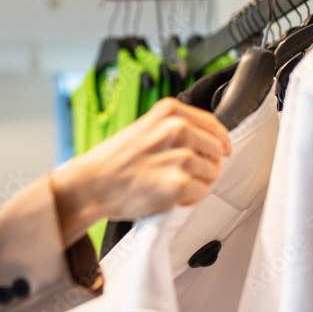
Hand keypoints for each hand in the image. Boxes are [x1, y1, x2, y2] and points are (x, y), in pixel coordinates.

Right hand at [50, 97, 231, 245]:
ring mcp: (179, 156)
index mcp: (168, 112)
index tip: (221, 149)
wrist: (91, 185)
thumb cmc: (112, 162)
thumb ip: (172, 130)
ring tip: (174, 186)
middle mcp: (176, 129)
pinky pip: (202, 193)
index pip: (211, 123)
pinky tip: (172, 198)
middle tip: (185, 174)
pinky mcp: (179, 183)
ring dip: (198, 183)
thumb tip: (204, 141)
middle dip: (207, 164)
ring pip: (212, 173)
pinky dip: (190, 199)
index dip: (219, 140)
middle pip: (217, 150)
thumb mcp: (143, 129)